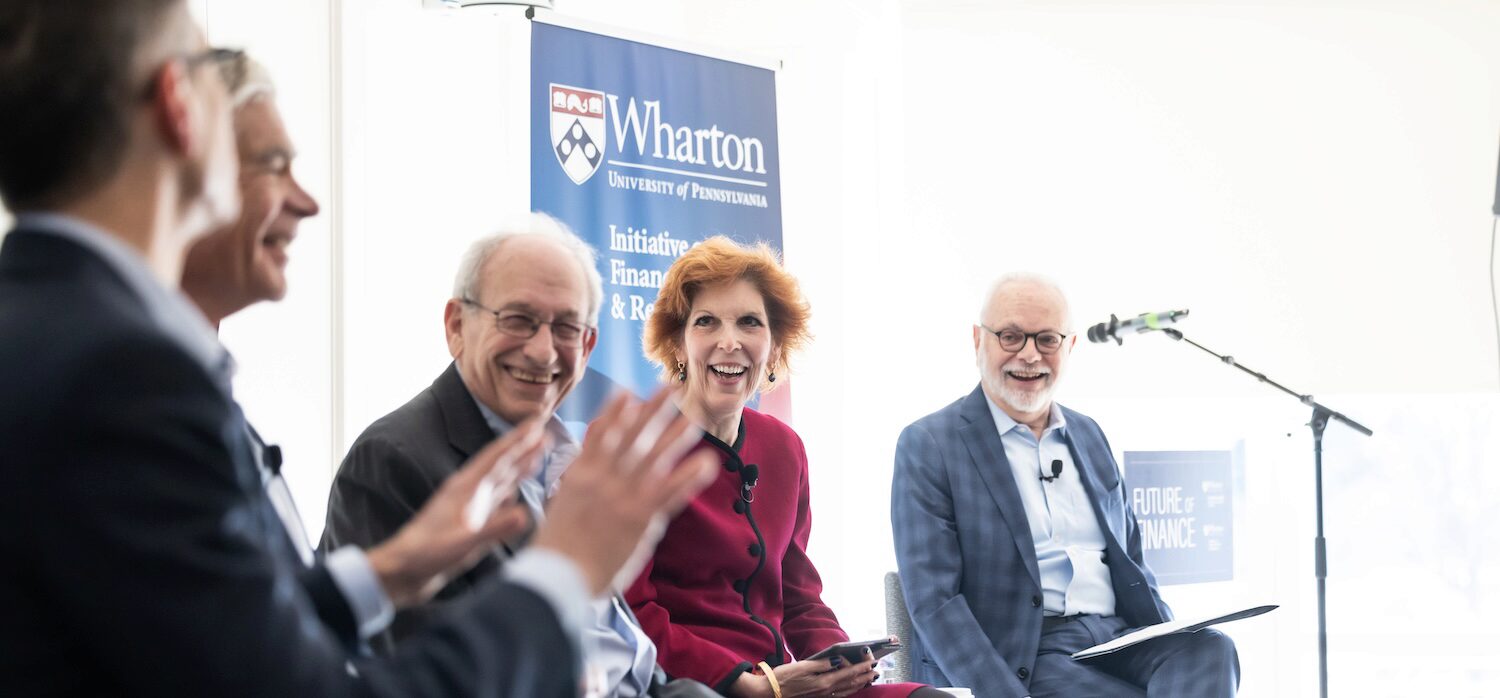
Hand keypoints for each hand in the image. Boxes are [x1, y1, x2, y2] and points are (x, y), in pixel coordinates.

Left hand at [367, 420, 545, 606]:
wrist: (402, 571)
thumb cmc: (426, 555)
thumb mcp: (463, 544)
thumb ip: (494, 529)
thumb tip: (526, 515)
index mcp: (466, 489)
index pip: (497, 457)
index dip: (518, 440)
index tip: (536, 424)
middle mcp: (468, 492)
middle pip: (500, 464)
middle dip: (522, 448)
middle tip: (545, 432)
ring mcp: (468, 507)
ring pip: (498, 480)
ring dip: (517, 467)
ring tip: (536, 455)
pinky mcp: (468, 523)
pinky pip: (494, 501)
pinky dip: (508, 492)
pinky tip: (515, 493)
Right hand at [533, 388, 717, 594]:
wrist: (558, 575)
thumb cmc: (555, 547)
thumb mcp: (560, 505)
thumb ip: (576, 484)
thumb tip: (584, 471)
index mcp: (581, 473)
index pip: (601, 434)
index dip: (617, 412)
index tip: (629, 393)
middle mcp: (604, 477)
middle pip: (633, 436)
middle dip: (653, 410)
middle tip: (670, 388)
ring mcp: (624, 495)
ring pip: (656, 457)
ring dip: (677, 435)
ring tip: (694, 419)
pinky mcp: (641, 517)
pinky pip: (672, 492)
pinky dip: (690, 475)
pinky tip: (708, 462)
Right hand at [732, 651, 879, 697]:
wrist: (769, 693)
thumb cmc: (783, 678)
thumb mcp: (803, 666)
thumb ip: (822, 664)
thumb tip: (838, 660)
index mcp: (823, 681)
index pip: (848, 673)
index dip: (861, 667)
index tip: (872, 662)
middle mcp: (826, 691)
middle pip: (850, 683)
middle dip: (864, 677)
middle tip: (876, 671)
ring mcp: (822, 697)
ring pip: (846, 691)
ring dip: (859, 685)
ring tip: (868, 680)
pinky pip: (838, 695)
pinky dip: (848, 691)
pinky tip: (850, 689)